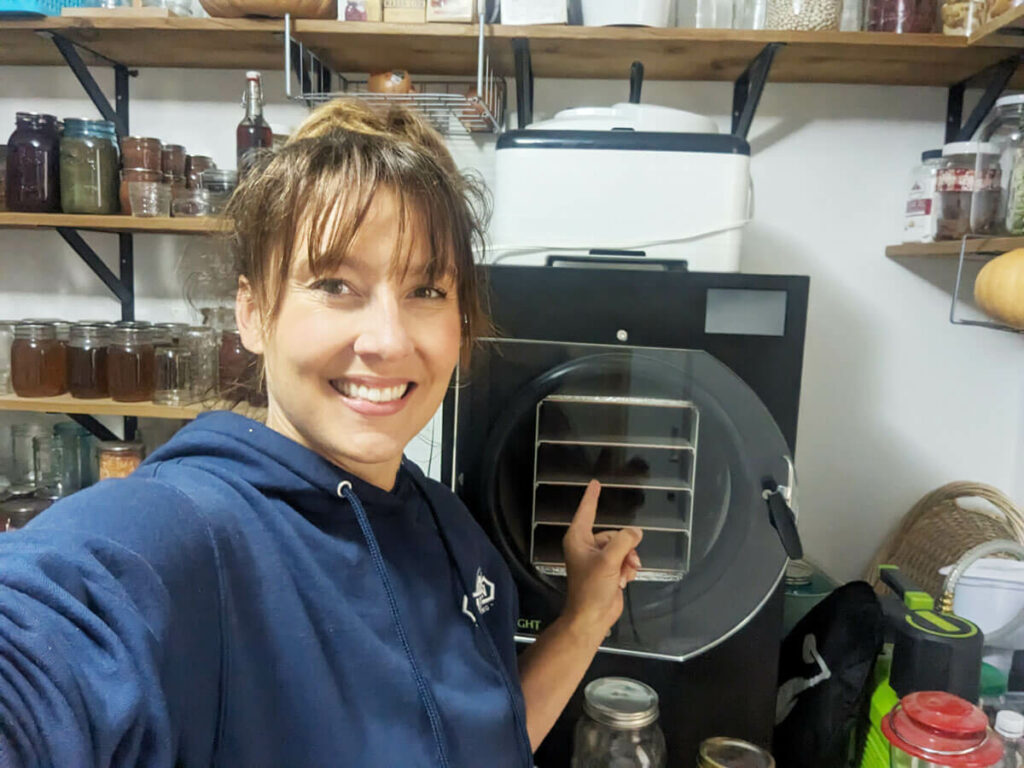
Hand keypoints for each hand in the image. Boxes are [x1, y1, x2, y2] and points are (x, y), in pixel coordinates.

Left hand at [561, 480, 642, 640]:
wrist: (593, 617)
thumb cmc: (591, 588)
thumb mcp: (608, 561)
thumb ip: (624, 541)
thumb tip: (636, 532)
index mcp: (578, 539)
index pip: (586, 511)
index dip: (592, 496)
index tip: (595, 482)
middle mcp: (587, 546)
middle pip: (614, 534)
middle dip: (625, 548)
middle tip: (624, 562)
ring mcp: (598, 559)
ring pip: (623, 547)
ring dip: (628, 560)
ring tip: (624, 574)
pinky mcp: (609, 571)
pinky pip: (625, 559)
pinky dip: (628, 568)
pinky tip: (624, 580)